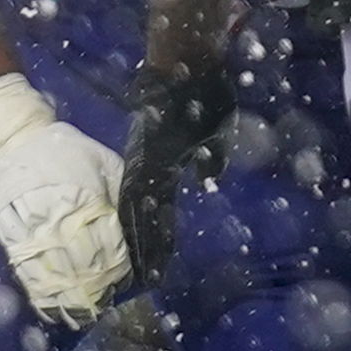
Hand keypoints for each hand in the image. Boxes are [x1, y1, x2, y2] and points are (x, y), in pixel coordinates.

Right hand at [0, 73, 130, 323]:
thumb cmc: (63, 149)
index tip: (125, 278)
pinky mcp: (12, 240)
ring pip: (58, 275)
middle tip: (108, 300)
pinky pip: (29, 275)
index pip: (110, 244)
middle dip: (99, 287)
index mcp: (87, 200)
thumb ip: (120, 191)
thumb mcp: (104, 162)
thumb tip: (140, 221)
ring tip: (86, 314)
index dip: (119, 266)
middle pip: (85, 265)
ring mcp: (34, 232)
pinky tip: (54, 312)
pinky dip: (42, 296)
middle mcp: (61, 220)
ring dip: (73, 298)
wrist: (10, 141)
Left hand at [120, 65, 234, 286]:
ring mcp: (146, 165)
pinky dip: (137, 227)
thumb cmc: (204, 94)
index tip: (161, 262)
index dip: (160, 236)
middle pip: (144, 218)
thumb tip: (208, 177)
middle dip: (147, 250)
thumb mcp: (214, 133)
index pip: (162, 209)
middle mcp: (151, 169)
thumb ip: (212, 157)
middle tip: (146, 282)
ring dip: (141, 247)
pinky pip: (136, 201)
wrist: (188, 68)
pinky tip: (135, 247)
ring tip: (143, 277)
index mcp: (166, 165)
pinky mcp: (144, 161)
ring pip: (137, 215)